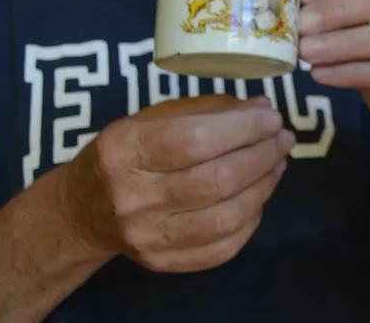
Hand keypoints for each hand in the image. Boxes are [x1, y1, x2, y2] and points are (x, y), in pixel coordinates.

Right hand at [62, 95, 292, 272]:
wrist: (85, 209)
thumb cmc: (128, 153)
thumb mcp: (154, 118)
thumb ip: (209, 110)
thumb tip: (263, 107)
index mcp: (124, 150)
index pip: (195, 140)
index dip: (243, 128)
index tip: (272, 116)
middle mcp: (131, 197)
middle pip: (217, 180)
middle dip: (263, 154)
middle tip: (284, 138)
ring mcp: (146, 237)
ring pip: (226, 216)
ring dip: (265, 186)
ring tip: (278, 162)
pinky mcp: (162, 263)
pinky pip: (223, 247)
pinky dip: (252, 219)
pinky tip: (258, 195)